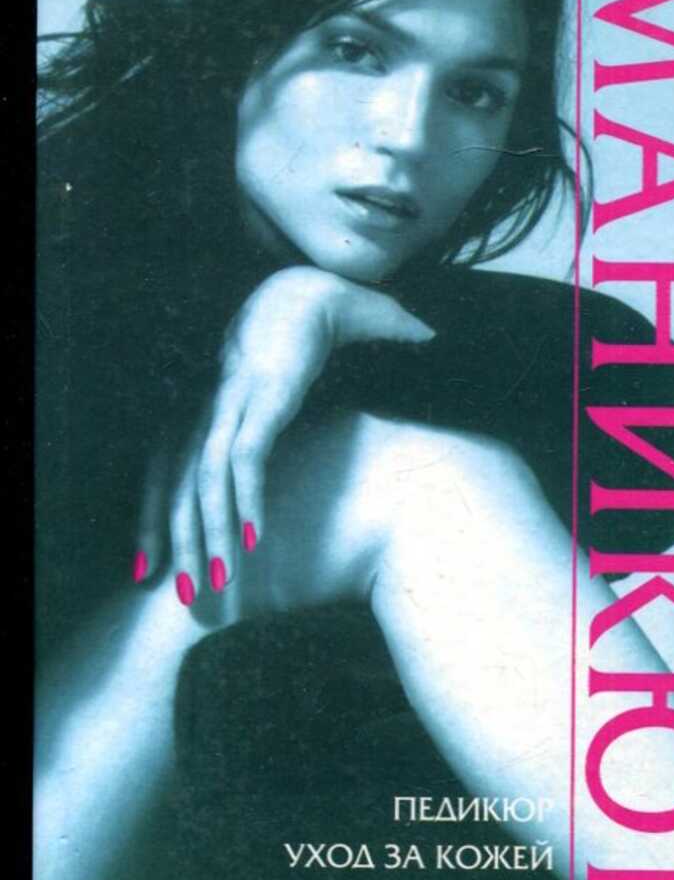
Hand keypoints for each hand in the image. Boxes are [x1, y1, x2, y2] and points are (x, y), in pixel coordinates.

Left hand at [133, 265, 434, 605]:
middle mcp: (211, 408)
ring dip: (209, 535)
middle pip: (179, 485)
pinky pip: (246, 456)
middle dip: (178, 543)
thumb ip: (289, 424)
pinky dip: (245, 499)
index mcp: (210, 406)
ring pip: (207, 480)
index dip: (157, 516)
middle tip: (187, 595)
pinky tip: (252, 540)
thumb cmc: (301, 333)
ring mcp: (234, 401)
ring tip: (217, 582)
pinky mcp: (264, 395)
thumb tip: (295, 457)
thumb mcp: (286, 391)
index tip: (153, 563)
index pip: (168, 469)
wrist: (315, 285)